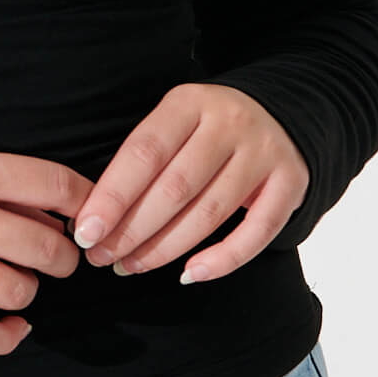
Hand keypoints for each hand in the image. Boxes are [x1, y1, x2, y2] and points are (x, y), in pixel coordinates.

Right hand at [0, 137, 92, 355]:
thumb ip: (0, 183)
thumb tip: (57, 216)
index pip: (56, 185)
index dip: (85, 202)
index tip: (88, 216)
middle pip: (47, 248)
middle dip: (61, 257)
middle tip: (55, 258)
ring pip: (19, 291)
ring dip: (28, 292)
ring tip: (18, 283)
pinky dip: (6, 337)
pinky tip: (15, 328)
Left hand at [73, 83, 309, 281]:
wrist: (283, 111)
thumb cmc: (208, 128)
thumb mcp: (175, 122)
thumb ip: (142, 160)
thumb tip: (96, 217)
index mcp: (189, 102)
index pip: (143, 153)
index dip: (112, 197)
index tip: (86, 232)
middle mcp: (229, 123)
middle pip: (174, 187)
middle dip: (132, 230)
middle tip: (103, 258)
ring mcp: (264, 153)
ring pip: (209, 213)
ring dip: (165, 249)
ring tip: (132, 267)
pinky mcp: (292, 183)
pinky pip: (256, 232)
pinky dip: (222, 260)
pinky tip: (189, 274)